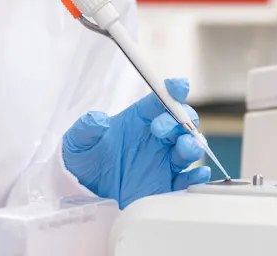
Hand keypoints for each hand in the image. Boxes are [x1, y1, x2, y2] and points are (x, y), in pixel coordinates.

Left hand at [62, 78, 211, 208]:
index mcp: (139, 119)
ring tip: (184, 147)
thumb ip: (86, 128)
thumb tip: (98, 120)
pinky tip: (199, 174)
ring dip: (192, 144)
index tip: (178, 86)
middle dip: (179, 120)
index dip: (172, 90)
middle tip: (159, 129)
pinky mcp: (166, 184)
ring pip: (189, 147)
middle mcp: (156, 136)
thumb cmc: (84, 158)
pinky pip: (187, 179)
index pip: (160, 100)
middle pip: (181, 120)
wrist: (83, 190)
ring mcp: (163, 159)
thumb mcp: (77, 141)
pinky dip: (197, 176)